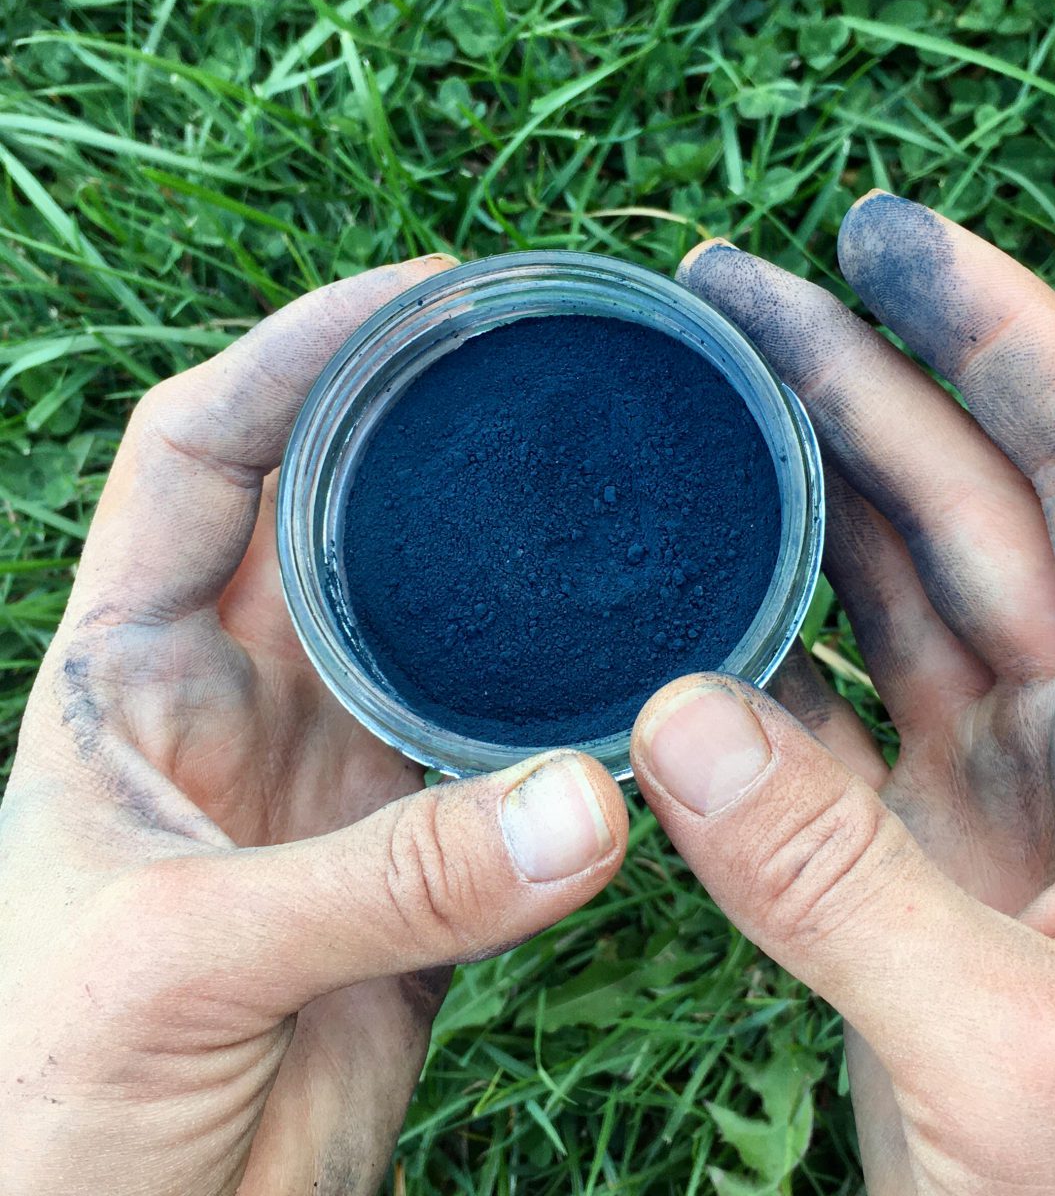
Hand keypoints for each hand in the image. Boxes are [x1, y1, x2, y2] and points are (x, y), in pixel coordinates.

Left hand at [0, 258, 626, 1195]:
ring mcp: (338, 780)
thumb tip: (585, 810)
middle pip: (344, 517)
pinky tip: (640, 690)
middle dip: (432, 432)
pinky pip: (507, 766)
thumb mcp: (176, 964)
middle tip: (552, 371)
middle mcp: (243, 704)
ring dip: (516, 581)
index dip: (298, 354)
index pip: (205, 453)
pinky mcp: (416, 866)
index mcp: (130, 674)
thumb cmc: (44, 1110)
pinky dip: (571, 731)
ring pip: (444, 636)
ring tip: (618, 502)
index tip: (419, 299)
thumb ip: (387, 885)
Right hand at [630, 194, 1054, 1191]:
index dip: (1006, 338)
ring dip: (808, 489)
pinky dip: (765, 644)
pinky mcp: (934, 846)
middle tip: (733, 294)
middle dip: (859, 385)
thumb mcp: (1022, 1064)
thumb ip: (840, 885)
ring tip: (704, 399)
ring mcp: (1018, 784)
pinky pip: (838, 707)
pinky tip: (696, 582)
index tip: (888, 240)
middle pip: (977, 505)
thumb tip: (676, 718)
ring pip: (903, 588)